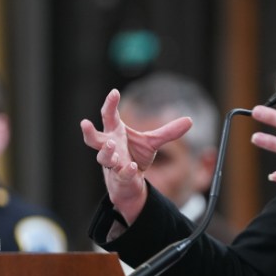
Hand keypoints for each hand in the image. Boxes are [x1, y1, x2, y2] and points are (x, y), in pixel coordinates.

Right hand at [80, 89, 192, 222]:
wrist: (130, 183)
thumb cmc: (134, 156)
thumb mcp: (152, 143)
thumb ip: (168, 132)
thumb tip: (190, 120)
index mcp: (115, 133)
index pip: (109, 116)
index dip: (110, 104)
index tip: (114, 92)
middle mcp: (110, 147)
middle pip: (94, 139)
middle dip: (90, 132)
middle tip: (85, 123)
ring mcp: (112, 164)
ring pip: (103, 158)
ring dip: (106, 152)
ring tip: (112, 145)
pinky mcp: (119, 178)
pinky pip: (121, 174)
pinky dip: (127, 171)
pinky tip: (133, 167)